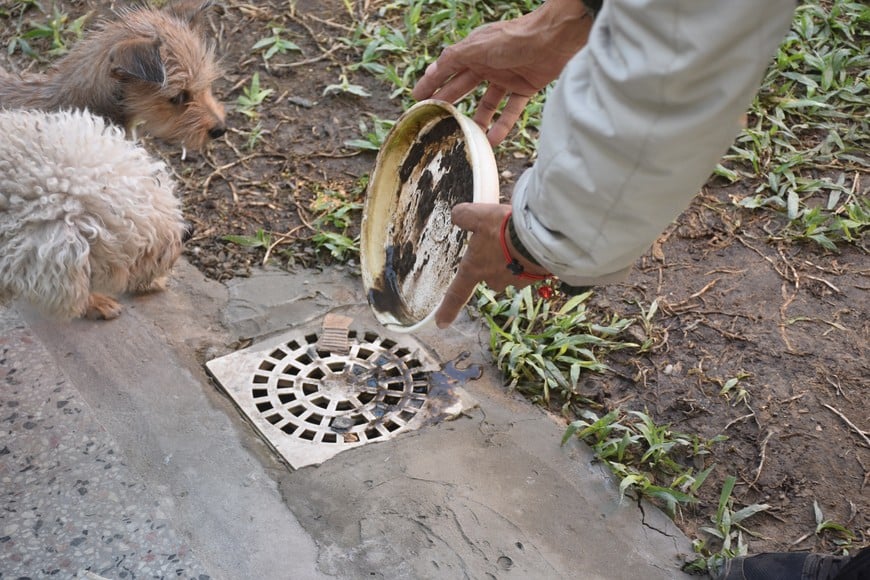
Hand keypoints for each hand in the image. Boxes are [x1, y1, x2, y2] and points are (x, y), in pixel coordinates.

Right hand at [412, 0, 591, 145]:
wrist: (555, 38)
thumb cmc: (514, 37)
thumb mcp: (476, 47)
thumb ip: (453, 59)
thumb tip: (430, 70)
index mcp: (473, 50)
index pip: (446, 69)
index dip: (431, 83)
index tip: (416, 99)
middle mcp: (488, 63)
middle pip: (464, 86)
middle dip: (449, 103)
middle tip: (435, 122)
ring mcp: (506, 76)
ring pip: (487, 102)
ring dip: (478, 119)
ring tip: (466, 137)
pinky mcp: (525, 87)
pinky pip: (510, 110)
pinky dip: (502, 125)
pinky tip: (493, 141)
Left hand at [435, 203, 548, 327]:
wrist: (540, 235)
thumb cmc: (504, 229)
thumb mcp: (478, 216)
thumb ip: (463, 216)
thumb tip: (457, 215)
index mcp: (475, 269)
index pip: (457, 293)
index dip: (448, 308)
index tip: (441, 323)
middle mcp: (495, 279)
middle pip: (491, 276)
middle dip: (494, 264)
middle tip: (501, 242)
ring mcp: (517, 281)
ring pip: (512, 272)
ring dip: (515, 259)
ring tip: (520, 238)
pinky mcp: (537, 276)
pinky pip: (530, 268)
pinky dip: (530, 258)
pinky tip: (533, 243)